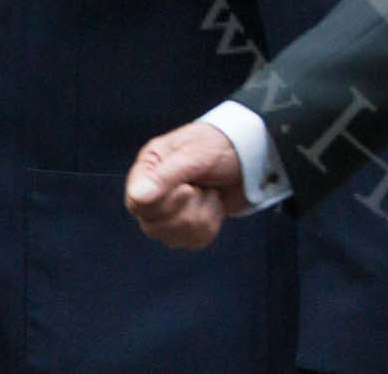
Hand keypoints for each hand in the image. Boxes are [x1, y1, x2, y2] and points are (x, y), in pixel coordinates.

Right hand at [125, 122, 247, 250]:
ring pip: (174, 237)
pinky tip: (213, 204)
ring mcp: (167, 213)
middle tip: (202, 187)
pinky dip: (210, 224)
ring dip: (202, 215)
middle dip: (188, 209)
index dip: (163, 204)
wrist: (251, 155)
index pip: (136, 203)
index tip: (188, 189)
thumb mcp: (196, 153)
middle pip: (153, 226)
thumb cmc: (221, 145)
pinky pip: (193, 241)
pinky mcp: (186, 227)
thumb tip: (137, 196)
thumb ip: (167, 175)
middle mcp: (152, 192)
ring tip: (210, 192)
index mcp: (148, 168)